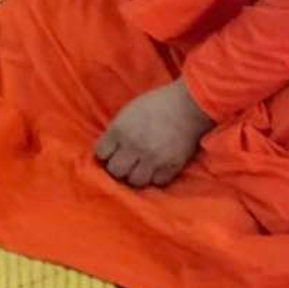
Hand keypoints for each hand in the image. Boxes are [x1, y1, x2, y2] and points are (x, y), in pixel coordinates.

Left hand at [95, 79, 212, 186]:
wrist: (187, 106)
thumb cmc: (155, 105)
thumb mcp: (127, 113)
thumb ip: (116, 133)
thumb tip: (108, 151)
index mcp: (120, 130)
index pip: (101, 154)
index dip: (106, 154)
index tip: (112, 153)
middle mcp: (134, 147)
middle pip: (115, 171)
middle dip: (119, 168)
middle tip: (126, 163)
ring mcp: (153, 158)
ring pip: (135, 181)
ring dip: (137, 175)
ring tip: (141, 167)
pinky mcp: (171, 166)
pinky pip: (157, 182)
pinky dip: (156, 177)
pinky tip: (157, 168)